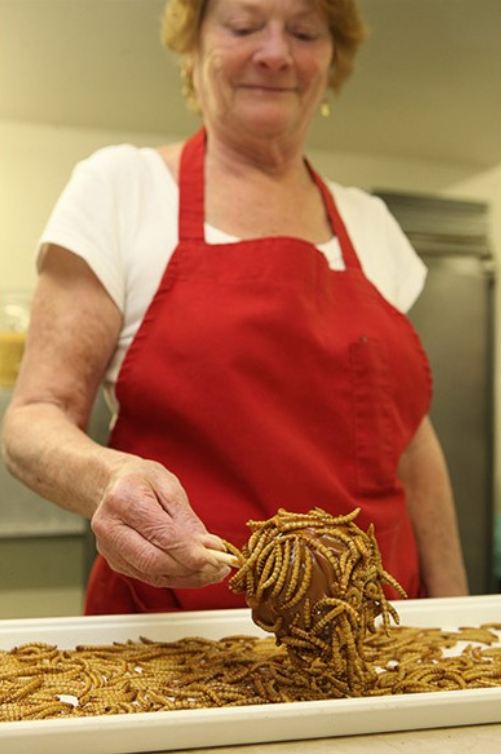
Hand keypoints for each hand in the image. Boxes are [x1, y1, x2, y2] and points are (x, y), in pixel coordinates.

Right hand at [91, 458, 230, 588]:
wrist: (110, 485)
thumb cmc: (141, 480)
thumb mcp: (168, 486)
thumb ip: (187, 519)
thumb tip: (210, 547)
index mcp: (124, 499)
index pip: (160, 534)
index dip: (191, 552)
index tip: (218, 558)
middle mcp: (110, 527)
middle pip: (154, 561)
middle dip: (191, 569)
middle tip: (220, 567)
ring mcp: (109, 549)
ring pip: (153, 574)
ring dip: (187, 577)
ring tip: (213, 571)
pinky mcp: (115, 562)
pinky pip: (150, 576)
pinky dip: (176, 577)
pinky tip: (195, 571)